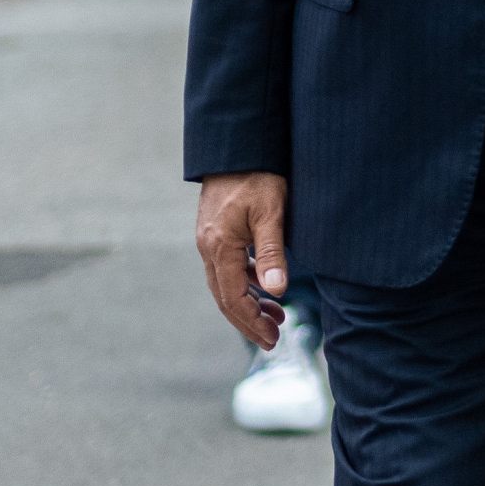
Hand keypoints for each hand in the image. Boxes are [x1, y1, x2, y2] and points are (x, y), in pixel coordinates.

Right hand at [195, 172, 291, 349]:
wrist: (237, 145)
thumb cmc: (258, 175)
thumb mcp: (271, 212)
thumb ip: (271, 252)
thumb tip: (276, 291)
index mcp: (218, 247)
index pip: (233, 298)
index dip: (252, 322)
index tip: (273, 339)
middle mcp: (208, 247)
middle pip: (224, 297)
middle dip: (248, 322)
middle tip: (273, 339)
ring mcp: (209, 240)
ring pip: (225, 284)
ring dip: (248, 303)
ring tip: (275, 317)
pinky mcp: (216, 232)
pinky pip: (228, 268)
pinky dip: (245, 283)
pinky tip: (264, 286)